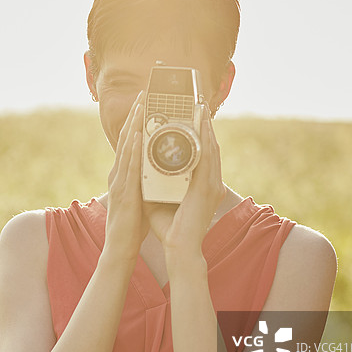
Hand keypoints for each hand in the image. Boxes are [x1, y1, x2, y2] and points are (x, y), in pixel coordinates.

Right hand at [104, 91, 148, 261]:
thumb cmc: (133, 226)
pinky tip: (136, 135)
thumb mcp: (142, 198)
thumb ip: (147, 183)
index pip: (131, 143)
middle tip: (144, 92)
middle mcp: (119, 174)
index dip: (137, 122)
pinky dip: (131, 148)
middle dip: (135, 115)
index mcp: (124, 175)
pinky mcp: (123, 191)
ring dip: (133, 125)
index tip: (146, 103)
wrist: (121, 248)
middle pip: (126, 139)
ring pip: (126, 147)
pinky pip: (128, 165)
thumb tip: (160, 172)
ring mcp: (119, 181)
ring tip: (141, 105)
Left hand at [143, 104, 225, 253]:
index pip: (200, 154)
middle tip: (199, 104)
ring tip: (201, 108)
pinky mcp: (207, 188)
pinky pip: (207, 158)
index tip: (191, 117)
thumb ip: (152, 184)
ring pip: (210, 148)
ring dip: (206, 127)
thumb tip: (140, 170)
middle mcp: (209, 182)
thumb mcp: (159, 198)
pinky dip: (204, 140)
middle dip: (203, 125)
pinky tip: (202, 126)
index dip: (197, 135)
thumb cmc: (169, 228)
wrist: (178, 248)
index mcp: (199, 185)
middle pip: (208, 147)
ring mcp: (211, 185)